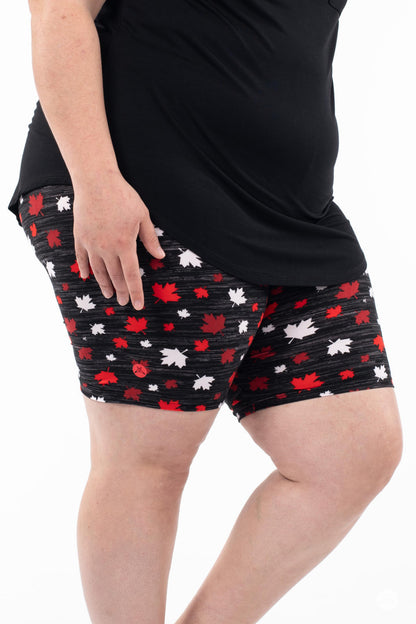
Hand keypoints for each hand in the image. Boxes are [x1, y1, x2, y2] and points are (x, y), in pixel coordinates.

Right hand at [72, 171, 164, 309]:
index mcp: (125, 245)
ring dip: (104, 284)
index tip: (138, 305)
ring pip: (98, 271)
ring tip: (109, 295)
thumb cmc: (123, 196)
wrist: (96, 182)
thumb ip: (150, 238)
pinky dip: (84, 268)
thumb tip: (160, 256)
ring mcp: (91, 244)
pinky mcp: (80, 237)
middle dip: (121, 291)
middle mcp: (107, 249)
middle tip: (124, 302)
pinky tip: (87, 276)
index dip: (136, 292)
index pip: (131, 276)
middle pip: (115, 276)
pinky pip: (82, 258)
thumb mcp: (143, 216)